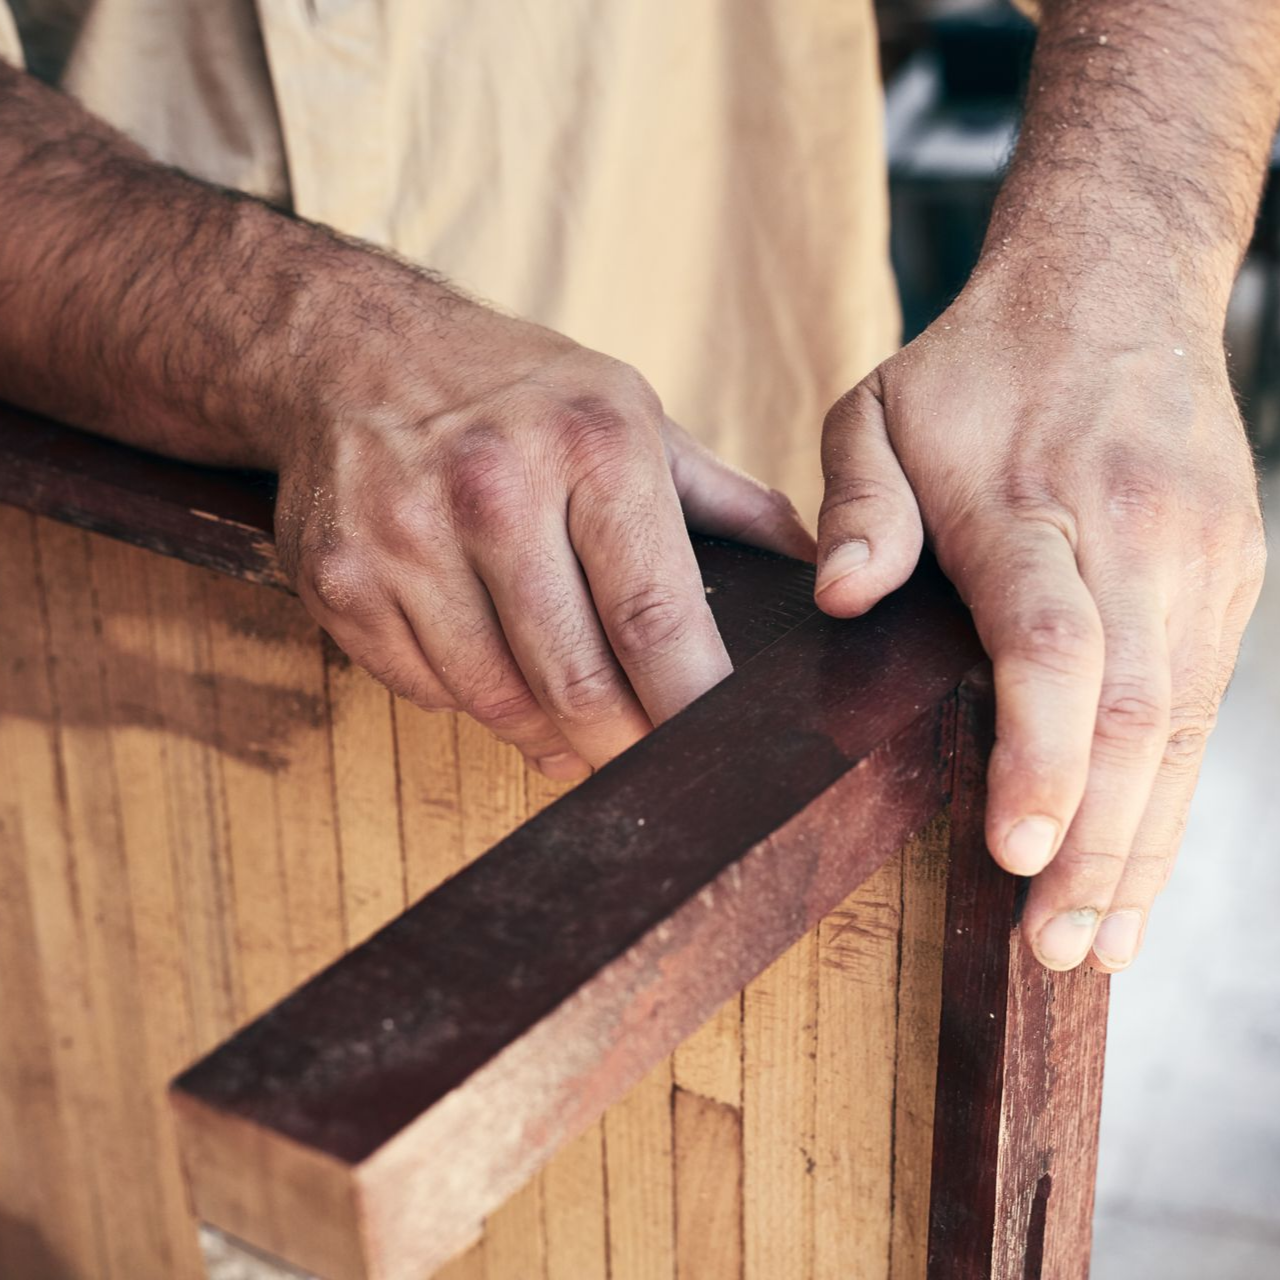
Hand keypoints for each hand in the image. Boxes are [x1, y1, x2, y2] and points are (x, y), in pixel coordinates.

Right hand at [275, 295, 813, 780]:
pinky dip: (472, 702)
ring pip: (497, 701)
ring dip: (550, 735)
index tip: (723, 755)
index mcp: (592, 445)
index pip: (657, 617)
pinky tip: (497, 672)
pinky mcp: (339, 580)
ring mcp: (404, 537)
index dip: (694, 708)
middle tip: (651, 764)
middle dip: (626, 747)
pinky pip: (426, 691)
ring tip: (579, 729)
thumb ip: (727, 504)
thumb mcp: (633, 414)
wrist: (356, 350)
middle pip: (577, 680)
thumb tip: (824, 575)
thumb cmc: (518, 393)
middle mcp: (493, 488)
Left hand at [814, 284, 1265, 971]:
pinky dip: (1169, 796)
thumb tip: (840, 599)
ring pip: (1183, 729)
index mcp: (1035, 502)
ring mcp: (1199, 561)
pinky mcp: (1227, 579)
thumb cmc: (978, 364)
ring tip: (1101, 943)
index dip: (1041, 755)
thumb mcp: (878, 410)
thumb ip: (859, 506)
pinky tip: (1141, 862)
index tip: (1017, 851)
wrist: (1118, 288)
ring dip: (1144, 844)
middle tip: (1055, 946)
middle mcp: (1136, 539)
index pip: (1052, 645)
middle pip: (1134, 713)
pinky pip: (1203, 708)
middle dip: (1098, 843)